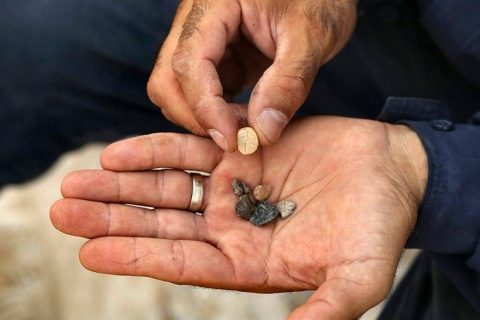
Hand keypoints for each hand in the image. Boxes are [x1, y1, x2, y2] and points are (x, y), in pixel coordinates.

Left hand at [51, 116, 426, 318]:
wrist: (392, 173)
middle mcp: (232, 225)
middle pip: (161, 225)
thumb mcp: (357, 278)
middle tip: (63, 212)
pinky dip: (154, 150)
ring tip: (77, 183)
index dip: (137, 257)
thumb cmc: (380, 228)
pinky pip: (188, 148)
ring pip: (165, 187)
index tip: (91, 251)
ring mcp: (233, 185)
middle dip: (113, 219)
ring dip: (121, 185)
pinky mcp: (239, 149)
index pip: (181, 263)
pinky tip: (119, 153)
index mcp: (249, 262)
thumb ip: (323, 314)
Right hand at [148, 0, 356, 150]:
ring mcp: (204, 41)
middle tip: (238, 138)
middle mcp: (197, 21)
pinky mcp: (216, 57)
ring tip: (247, 126)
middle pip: (167, 79)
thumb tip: (263, 132)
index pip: (189, 62)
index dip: (205, 107)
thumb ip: (288, 82)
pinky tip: (246, 117)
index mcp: (214, 3)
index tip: (233, 140)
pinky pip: (201, 92)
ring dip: (204, 117)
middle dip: (195, 116)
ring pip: (177, 89)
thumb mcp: (312, 36)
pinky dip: (216, 112)